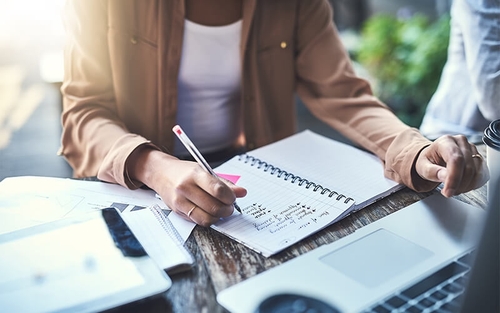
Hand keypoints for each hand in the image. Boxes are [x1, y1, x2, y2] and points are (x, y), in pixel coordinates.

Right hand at [129, 148, 246, 225]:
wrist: (160, 173)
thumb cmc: (185, 171)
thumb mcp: (204, 170)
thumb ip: (224, 183)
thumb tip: (242, 192)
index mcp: (195, 174)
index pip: (218, 190)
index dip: (230, 197)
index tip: (233, 198)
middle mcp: (186, 188)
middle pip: (214, 206)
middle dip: (227, 209)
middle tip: (230, 206)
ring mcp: (180, 201)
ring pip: (206, 218)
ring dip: (218, 217)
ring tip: (221, 211)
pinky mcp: (177, 211)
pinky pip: (198, 221)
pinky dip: (208, 219)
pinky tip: (210, 212)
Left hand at [415, 135, 488, 196]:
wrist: (434, 157)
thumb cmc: (428, 161)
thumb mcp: (422, 166)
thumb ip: (432, 171)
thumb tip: (444, 176)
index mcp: (446, 141)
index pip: (456, 159)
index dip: (454, 178)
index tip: (448, 192)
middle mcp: (461, 142)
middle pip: (468, 167)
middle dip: (459, 185)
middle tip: (448, 192)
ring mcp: (472, 149)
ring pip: (477, 172)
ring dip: (466, 186)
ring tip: (453, 188)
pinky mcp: (478, 158)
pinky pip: (482, 174)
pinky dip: (473, 184)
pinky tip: (462, 186)